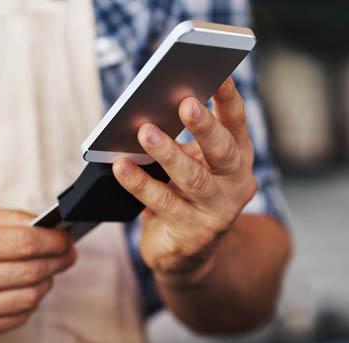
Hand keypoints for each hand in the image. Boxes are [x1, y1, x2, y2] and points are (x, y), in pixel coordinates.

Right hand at [0, 203, 75, 342]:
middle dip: (61, 260)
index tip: (67, 237)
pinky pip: (16, 318)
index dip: (55, 241)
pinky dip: (30, 301)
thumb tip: (44, 224)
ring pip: (30, 298)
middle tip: (68, 252)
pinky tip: (28, 287)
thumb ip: (7, 217)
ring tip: (49, 268)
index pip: (26, 244)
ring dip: (48, 281)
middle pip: (34, 272)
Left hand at [113, 77, 257, 283]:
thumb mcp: (191, 166)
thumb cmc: (187, 197)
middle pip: (223, 151)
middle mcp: (236, 184)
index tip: (218, 74)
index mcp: (238, 159)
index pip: (236, 125)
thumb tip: (150, 113)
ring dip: (168, 153)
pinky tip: (121, 166)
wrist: (187, 253)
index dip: (229, 99)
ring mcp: (219, 211)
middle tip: (185, 103)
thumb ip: (182, 143)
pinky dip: (139, 183)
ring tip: (145, 132)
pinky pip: (162, 203)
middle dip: (204, 126)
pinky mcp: (194, 233)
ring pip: (193, 178)